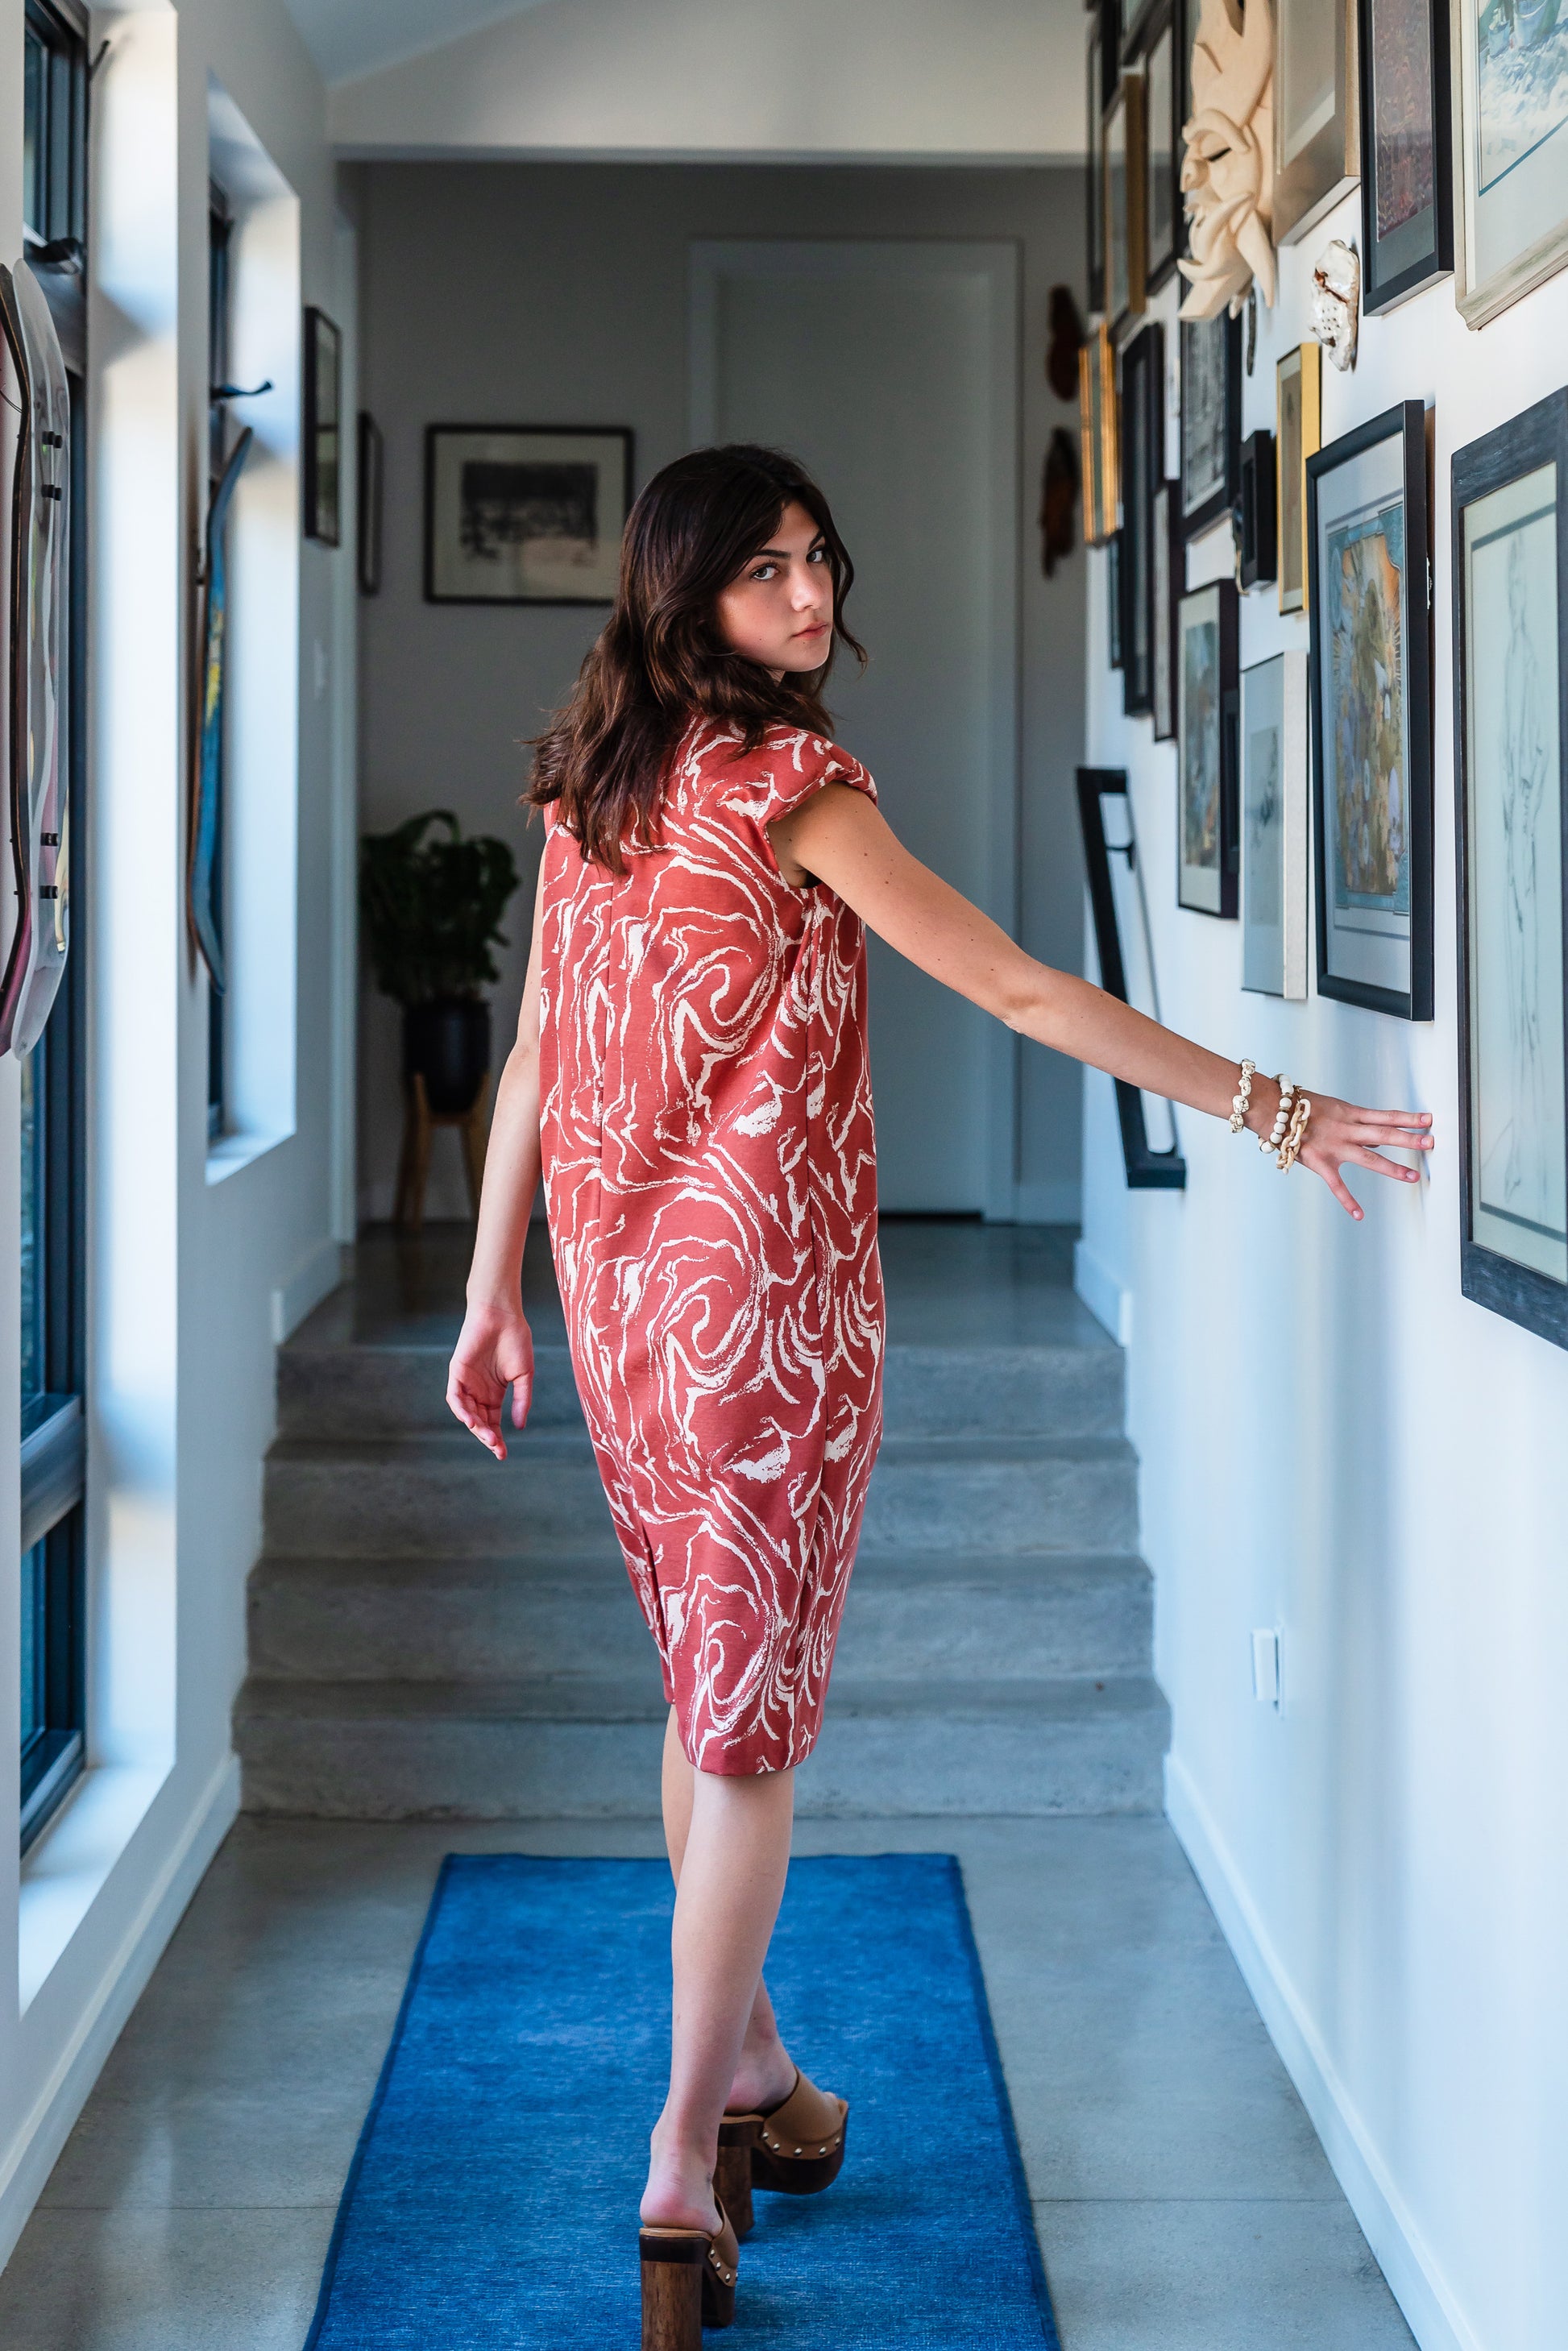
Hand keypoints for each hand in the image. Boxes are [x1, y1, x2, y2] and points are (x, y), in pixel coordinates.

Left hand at [447, 1301, 534, 1459]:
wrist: (503, 1315)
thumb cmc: (516, 1340)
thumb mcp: (524, 1376)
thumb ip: (522, 1400)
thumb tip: (520, 1426)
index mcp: (495, 1393)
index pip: (493, 1422)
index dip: (497, 1439)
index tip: (503, 1454)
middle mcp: (479, 1391)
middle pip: (480, 1421)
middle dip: (487, 1437)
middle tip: (497, 1449)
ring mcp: (467, 1382)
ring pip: (467, 1412)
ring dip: (476, 1427)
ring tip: (488, 1438)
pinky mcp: (457, 1372)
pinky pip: (454, 1397)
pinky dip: (461, 1410)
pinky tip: (472, 1421)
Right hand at [1289, 1092, 1433, 1219]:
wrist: (1274, 1109)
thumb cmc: (1301, 1107)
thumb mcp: (1334, 1109)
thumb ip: (1357, 1124)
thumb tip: (1378, 1137)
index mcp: (1350, 1114)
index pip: (1386, 1116)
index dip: (1408, 1118)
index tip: (1429, 1119)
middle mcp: (1347, 1129)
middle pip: (1384, 1134)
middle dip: (1408, 1139)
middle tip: (1431, 1143)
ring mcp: (1335, 1147)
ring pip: (1369, 1158)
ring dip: (1392, 1167)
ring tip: (1413, 1176)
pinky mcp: (1321, 1162)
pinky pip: (1337, 1185)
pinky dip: (1348, 1201)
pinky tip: (1360, 1215)